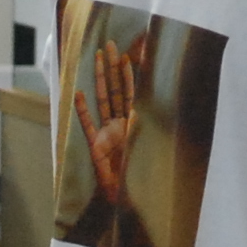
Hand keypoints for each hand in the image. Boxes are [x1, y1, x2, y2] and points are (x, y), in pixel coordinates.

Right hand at [74, 36, 145, 205]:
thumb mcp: (154, 146)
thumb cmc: (145, 176)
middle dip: (112, 67)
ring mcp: (107, 133)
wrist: (132, 201)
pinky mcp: (95, 146)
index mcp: (136, 123)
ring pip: (102, 100)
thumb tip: (168, 101)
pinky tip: (78, 93)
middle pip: (116, 90)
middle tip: (108, 45)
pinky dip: (82, 110)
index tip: (126, 54)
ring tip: (95, 60)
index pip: (133, 92)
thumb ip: (154, 126)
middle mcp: (121, 124)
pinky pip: (87, 125)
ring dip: (99, 80)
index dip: (129, 73)